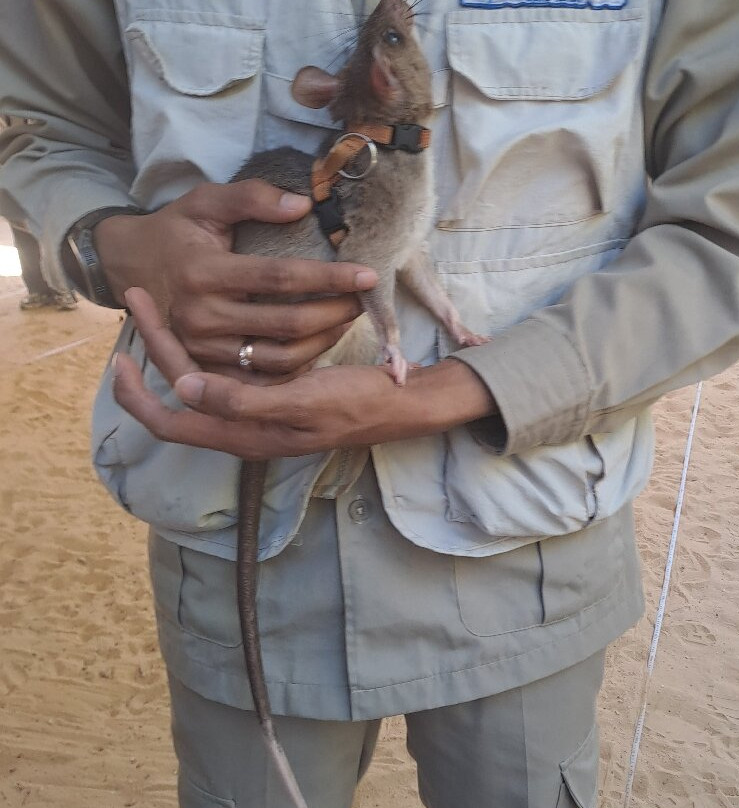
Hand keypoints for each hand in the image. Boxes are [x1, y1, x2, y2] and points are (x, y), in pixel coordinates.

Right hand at [94, 180, 377, 381]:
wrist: (126, 267)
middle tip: (364, 300)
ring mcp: (204, 348)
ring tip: (346, 320)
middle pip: (287, 324)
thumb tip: (302, 205)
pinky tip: (319, 344)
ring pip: (280, 357)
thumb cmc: (175, 231)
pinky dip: (298, 365)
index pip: (281, 278)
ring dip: (323, 341)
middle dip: (335, 312)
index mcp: (204, 272)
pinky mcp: (208, 367)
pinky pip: (263, 376)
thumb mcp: (204, 202)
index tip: (367, 275)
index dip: (329, 278)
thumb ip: (251, 198)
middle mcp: (202, 316)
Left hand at [113, 288, 497, 459]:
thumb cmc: (354, 404)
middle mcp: (241, 426)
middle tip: (140, 299)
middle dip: (153, 348)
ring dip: (175, 347)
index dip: (137, 395)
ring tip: (160, 307)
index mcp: (242, 435)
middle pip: (179, 393)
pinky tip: (206, 321)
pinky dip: (206, 349)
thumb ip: (242, 402)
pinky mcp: (272, 394)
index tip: (119, 354)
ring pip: (199, 381)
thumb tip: (186, 389)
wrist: (398, 403)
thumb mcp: (300, 402)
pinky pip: (224, 375)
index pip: (170, 421)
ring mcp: (255, 410)